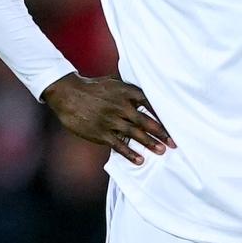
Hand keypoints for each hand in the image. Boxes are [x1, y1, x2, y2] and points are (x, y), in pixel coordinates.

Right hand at [43, 73, 175, 165]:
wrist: (67, 93)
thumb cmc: (92, 87)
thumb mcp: (113, 82)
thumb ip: (130, 89)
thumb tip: (149, 93)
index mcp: (125, 92)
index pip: (150, 103)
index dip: (163, 115)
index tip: (175, 124)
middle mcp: (120, 106)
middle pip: (145, 121)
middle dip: (161, 133)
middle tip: (174, 143)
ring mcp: (110, 120)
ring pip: (134, 134)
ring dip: (149, 144)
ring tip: (161, 152)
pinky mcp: (100, 132)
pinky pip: (118, 145)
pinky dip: (130, 154)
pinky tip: (139, 160)